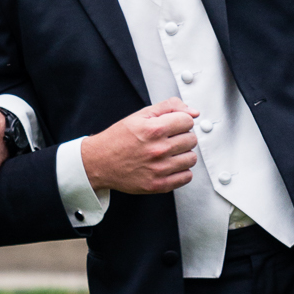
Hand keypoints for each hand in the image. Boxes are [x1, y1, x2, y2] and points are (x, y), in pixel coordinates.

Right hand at [80, 101, 196, 195]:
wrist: (99, 162)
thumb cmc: (118, 139)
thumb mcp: (140, 115)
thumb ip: (169, 107)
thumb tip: (193, 112)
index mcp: (154, 129)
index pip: (188, 121)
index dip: (180, 121)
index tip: (173, 125)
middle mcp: (158, 149)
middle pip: (192, 139)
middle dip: (182, 136)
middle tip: (168, 139)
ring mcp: (159, 169)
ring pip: (191, 158)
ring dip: (183, 154)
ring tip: (169, 153)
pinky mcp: (159, 185)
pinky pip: (186, 177)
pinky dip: (181, 171)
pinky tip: (169, 166)